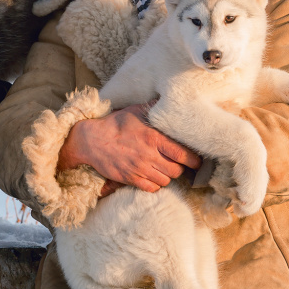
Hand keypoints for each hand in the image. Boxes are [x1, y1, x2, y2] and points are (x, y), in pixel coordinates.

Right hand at [57, 103, 201, 195]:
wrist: (92, 141)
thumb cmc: (115, 124)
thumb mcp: (136, 111)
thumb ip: (154, 108)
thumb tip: (170, 100)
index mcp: (153, 138)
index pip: (183, 154)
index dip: (194, 160)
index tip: (197, 160)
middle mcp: (148, 155)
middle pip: (177, 170)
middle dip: (181, 168)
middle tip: (180, 163)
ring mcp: (139, 169)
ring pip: (166, 181)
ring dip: (168, 176)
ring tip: (165, 169)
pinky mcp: (130, 179)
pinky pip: (152, 188)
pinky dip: (156, 185)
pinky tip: (154, 176)